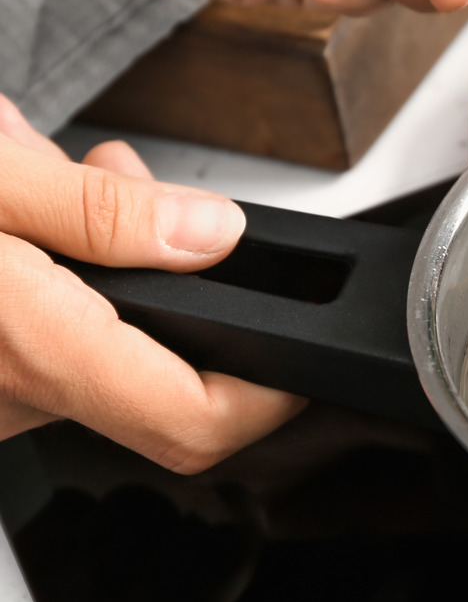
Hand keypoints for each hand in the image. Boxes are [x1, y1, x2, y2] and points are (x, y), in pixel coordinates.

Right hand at [0, 95, 305, 471]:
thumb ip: (102, 209)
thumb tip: (212, 232)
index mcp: (30, 348)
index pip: (195, 422)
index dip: (272, 398)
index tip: (304, 358)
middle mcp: (13, 394)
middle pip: (163, 383)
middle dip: (189, 290)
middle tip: (166, 207)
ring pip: (106, 354)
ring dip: (123, 272)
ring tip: (86, 178)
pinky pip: (53, 346)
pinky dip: (68, 280)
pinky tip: (41, 214)